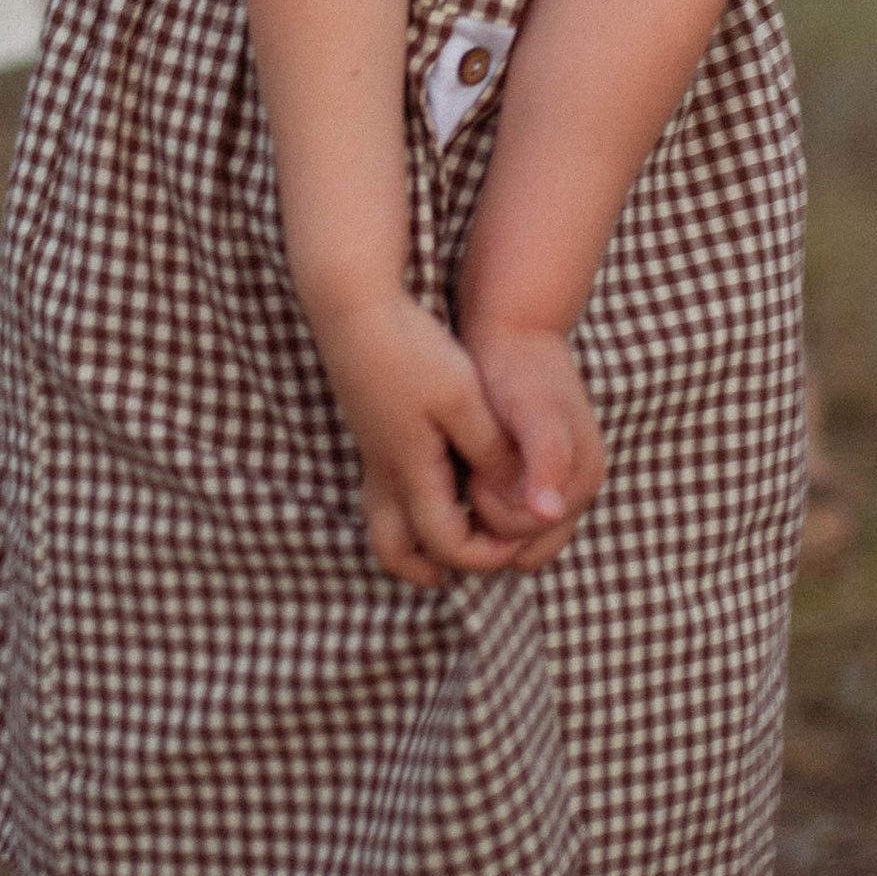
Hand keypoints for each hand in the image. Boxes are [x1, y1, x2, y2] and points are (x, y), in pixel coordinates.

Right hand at [312, 290, 521, 590]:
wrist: (352, 307)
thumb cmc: (410, 349)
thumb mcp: (463, 398)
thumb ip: (492, 451)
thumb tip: (524, 496)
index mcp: (411, 473)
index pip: (448, 545)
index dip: (487, 554)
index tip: (518, 536)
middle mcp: (386, 473)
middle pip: (395, 552)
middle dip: (433, 568)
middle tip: (471, 561)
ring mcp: (373, 452)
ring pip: (384, 523)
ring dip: (417, 540)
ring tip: (455, 531)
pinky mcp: (371, 430)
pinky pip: (385, 491)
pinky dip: (411, 505)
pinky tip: (441, 480)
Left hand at [460, 321, 606, 572]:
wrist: (512, 328)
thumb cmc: (518, 368)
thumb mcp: (532, 411)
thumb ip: (545, 460)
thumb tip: (549, 513)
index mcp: (584, 480)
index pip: (527, 537)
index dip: (492, 510)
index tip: (477, 467)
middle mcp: (575, 488)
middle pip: (521, 541)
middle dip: (488, 513)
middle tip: (471, 463)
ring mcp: (555, 481)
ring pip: (510, 529)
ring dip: (484, 508)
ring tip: (469, 462)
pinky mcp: (533, 472)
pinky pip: (505, 510)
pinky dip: (483, 498)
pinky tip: (467, 465)